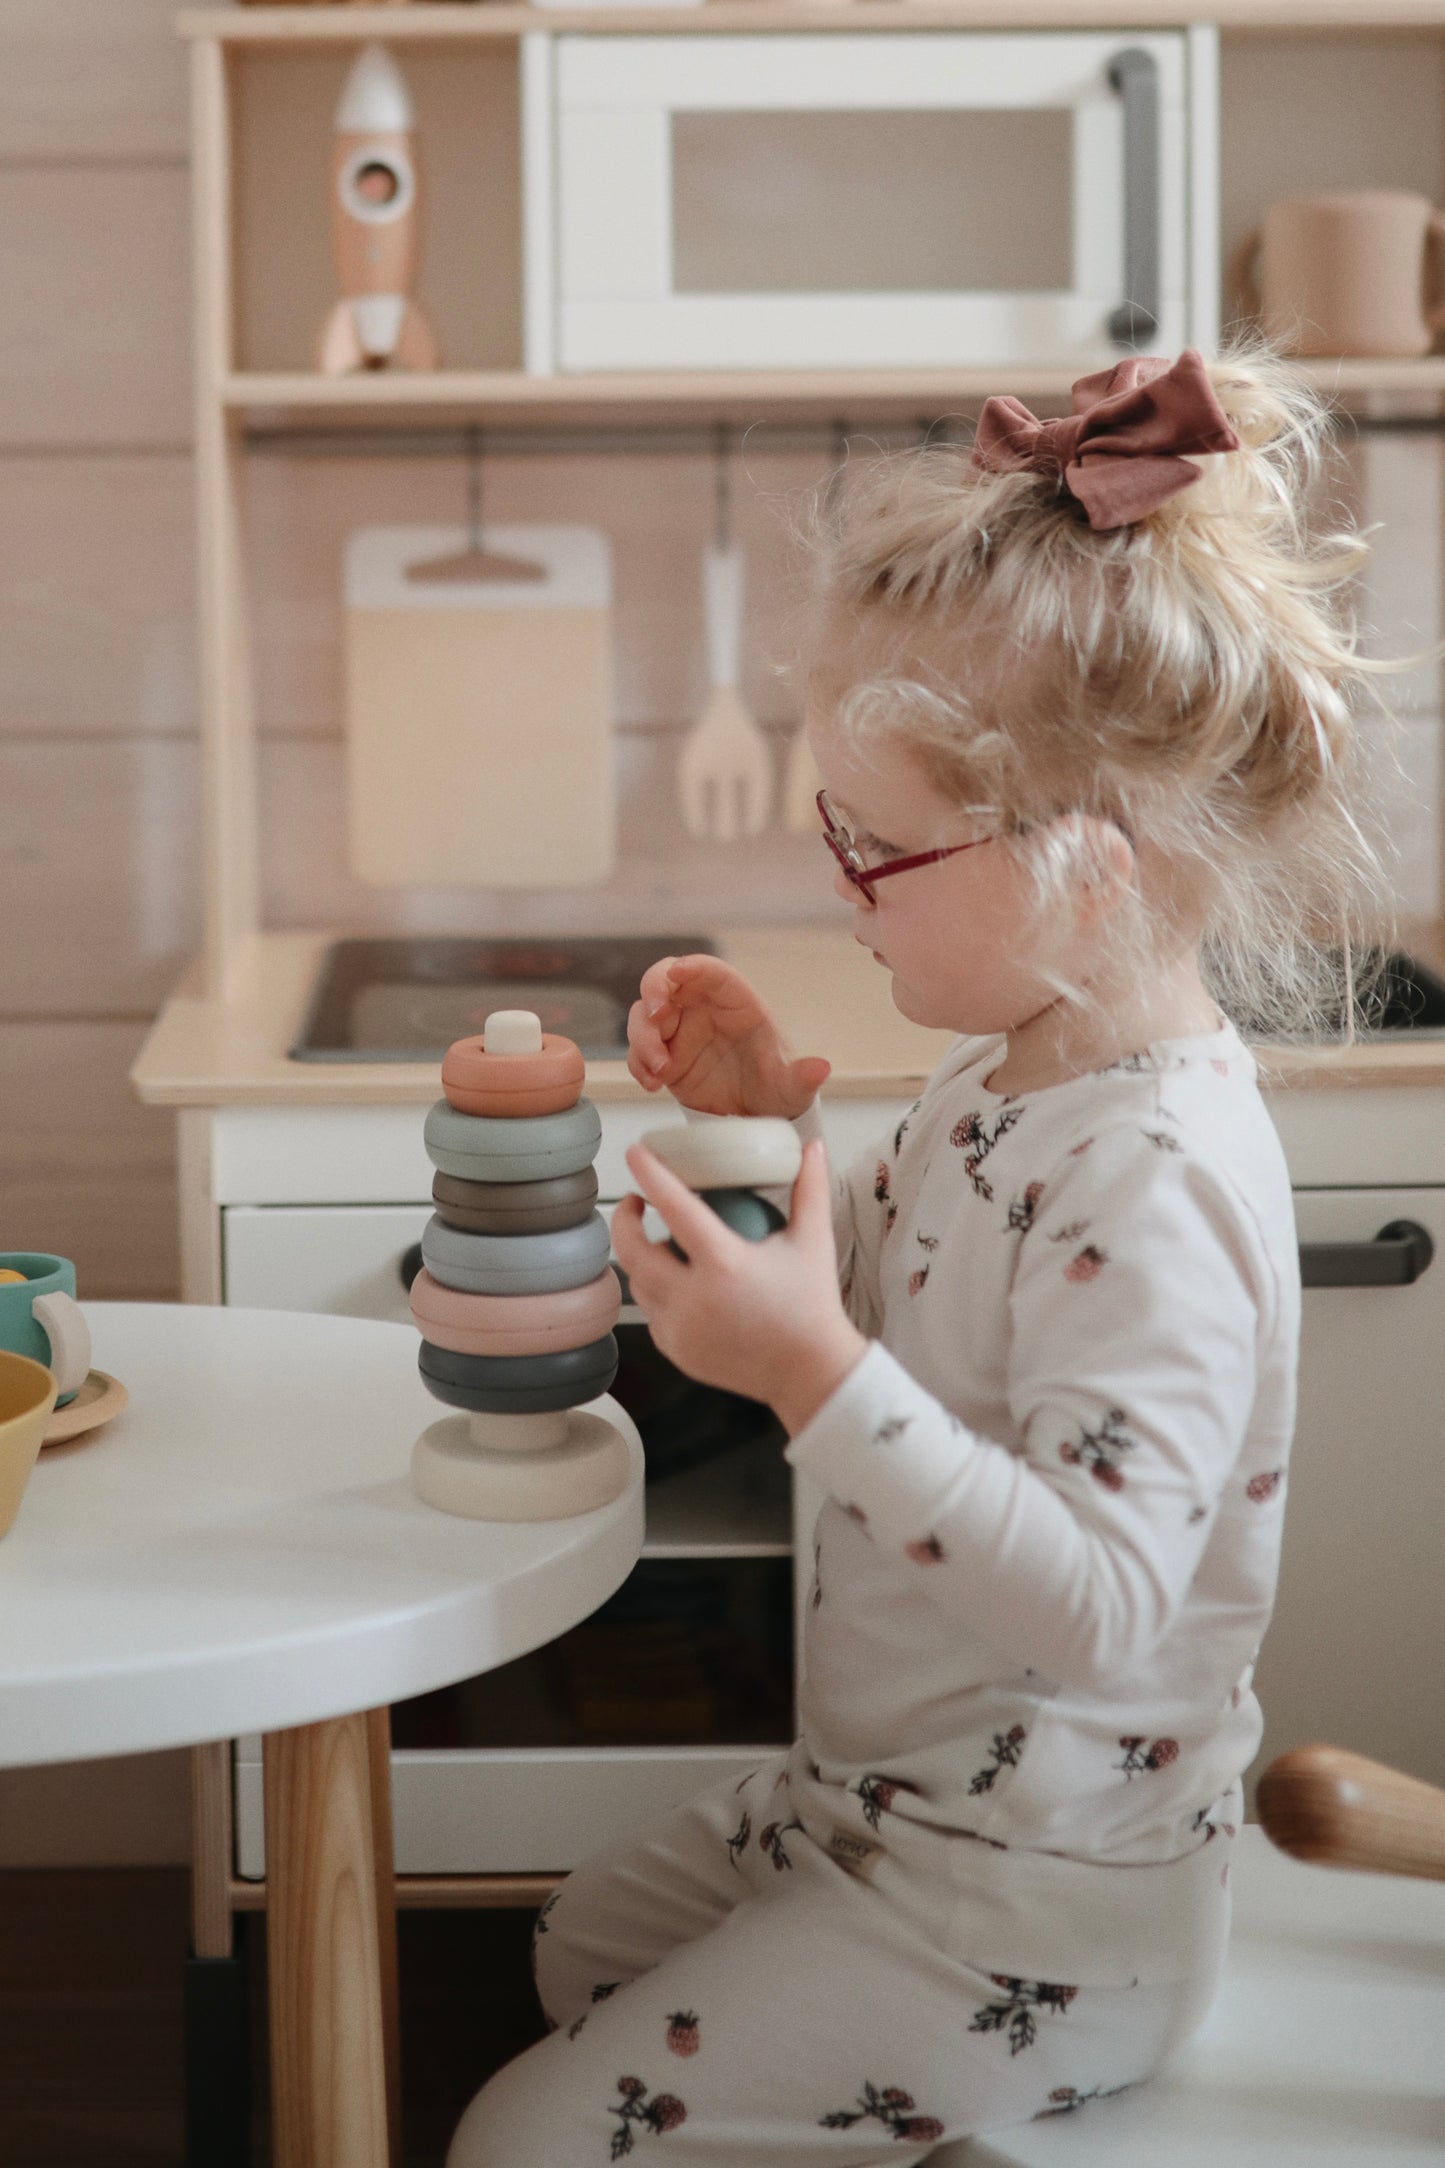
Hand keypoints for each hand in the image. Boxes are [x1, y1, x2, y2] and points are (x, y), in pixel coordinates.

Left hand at [610, 1138, 865, 1435]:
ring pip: (638, 1283)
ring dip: (640, 1257)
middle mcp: (694, 1298)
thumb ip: (809, 1189)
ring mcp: (681, 1329)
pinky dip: (657, 1292)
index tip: (636, 1153)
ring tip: (660, 1242)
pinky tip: (675, 1282)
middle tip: (637, 1201)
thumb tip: (812, 1147)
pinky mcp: (676, 1351)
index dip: (650, 1175)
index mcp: (725, 1264)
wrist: (810, 1372)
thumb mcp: (814, 1242)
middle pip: (632, 1250)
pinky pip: (651, 1312)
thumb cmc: (812, 1305)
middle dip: (625, 1219)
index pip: (674, 1208)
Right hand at [627, 954, 831, 1117]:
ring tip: (660, 1070)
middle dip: (654, 990)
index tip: (677, 972)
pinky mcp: (664, 1057)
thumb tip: (820, 1068)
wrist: (756, 1117)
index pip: (713, 972)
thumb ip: (801, 1077)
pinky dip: (638, 1063)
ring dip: (643, 1037)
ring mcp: (680, 1032)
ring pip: (645, 1015)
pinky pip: (638, 1050)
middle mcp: (704, 1010)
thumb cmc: (776, 1088)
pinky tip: (652, 1084)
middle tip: (656, 1016)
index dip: (693, 967)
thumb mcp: (791, 1086)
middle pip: (667, 980)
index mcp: (737, 1004)